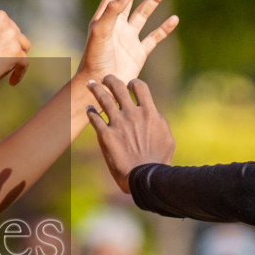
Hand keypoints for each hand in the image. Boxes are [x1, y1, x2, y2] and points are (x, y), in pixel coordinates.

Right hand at [0, 3, 30, 87]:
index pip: (0, 22)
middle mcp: (0, 17)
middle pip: (13, 32)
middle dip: (8, 46)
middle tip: (0, 60)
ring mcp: (10, 34)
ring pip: (22, 45)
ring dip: (17, 56)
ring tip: (9, 69)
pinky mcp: (16, 52)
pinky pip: (24, 63)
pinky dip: (19, 72)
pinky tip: (12, 81)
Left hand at [78, 0, 178, 82]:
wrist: (100, 85)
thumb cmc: (95, 58)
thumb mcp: (101, 31)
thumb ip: (113, 11)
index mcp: (105, 17)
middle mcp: (117, 25)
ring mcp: (129, 39)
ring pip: (144, 14)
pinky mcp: (139, 53)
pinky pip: (153, 37)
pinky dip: (164, 28)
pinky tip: (174, 19)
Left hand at [85, 75, 174, 192]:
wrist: (145, 177)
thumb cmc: (159, 160)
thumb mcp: (167, 137)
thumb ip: (159, 122)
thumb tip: (154, 114)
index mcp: (149, 112)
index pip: (139, 87)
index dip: (133, 83)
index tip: (129, 84)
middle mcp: (132, 114)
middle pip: (118, 87)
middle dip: (110, 79)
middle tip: (105, 78)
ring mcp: (117, 123)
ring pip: (103, 98)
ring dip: (95, 89)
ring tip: (90, 84)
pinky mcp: (105, 135)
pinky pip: (94, 118)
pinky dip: (90, 111)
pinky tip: (88, 109)